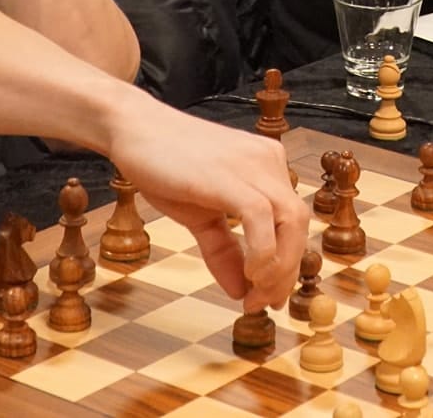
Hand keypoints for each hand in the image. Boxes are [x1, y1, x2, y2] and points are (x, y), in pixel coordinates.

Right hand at [104, 94, 308, 305]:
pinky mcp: (229, 174)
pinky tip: (247, 274)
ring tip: (256, 296)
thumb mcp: (199, 214)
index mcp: (267, 166)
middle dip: (286, 272)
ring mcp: (252, 164)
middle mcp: (268, 161)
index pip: (292, 221)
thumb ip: (222, 248)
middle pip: (299, 224)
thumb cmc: (165, 165)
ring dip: (278, 268)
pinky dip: (262, 251)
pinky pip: (261, 216)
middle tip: (264, 303)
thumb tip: (239, 292)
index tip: (267, 296)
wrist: (133, 128)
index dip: (286, 265)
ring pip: (290, 220)